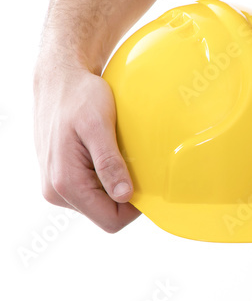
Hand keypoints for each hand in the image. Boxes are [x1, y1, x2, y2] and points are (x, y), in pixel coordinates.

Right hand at [33, 62, 139, 232]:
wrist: (59, 80)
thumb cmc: (80, 97)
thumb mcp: (99, 126)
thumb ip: (109, 163)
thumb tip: (124, 196)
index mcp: (65, 184)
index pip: (110, 220)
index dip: (134, 208)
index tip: (146, 182)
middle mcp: (56, 191)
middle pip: (105, 213)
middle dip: (125, 194)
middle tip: (133, 163)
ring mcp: (56, 186)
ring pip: (99, 203)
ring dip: (115, 184)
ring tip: (117, 154)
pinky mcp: (60, 177)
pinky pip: (91, 189)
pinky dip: (105, 176)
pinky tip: (107, 154)